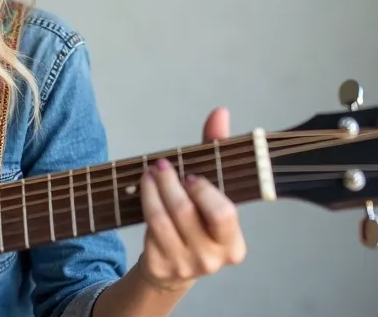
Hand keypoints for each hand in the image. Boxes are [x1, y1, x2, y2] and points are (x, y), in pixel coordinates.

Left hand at [137, 107, 246, 291]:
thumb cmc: (197, 221)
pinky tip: (144, 192)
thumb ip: (216, 151)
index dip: (204, 191)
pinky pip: (148, 230)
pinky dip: (145, 206)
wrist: (173, 265)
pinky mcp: (159, 266)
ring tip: (148, 174)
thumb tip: (220, 113)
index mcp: (233, 244)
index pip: (223, 214)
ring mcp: (184, 265)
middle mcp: (212, 259)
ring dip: (151, 191)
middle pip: (186, 213)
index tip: (190, 174)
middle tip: (161, 166)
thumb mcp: (210, 189)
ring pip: (161, 220)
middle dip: (169, 184)